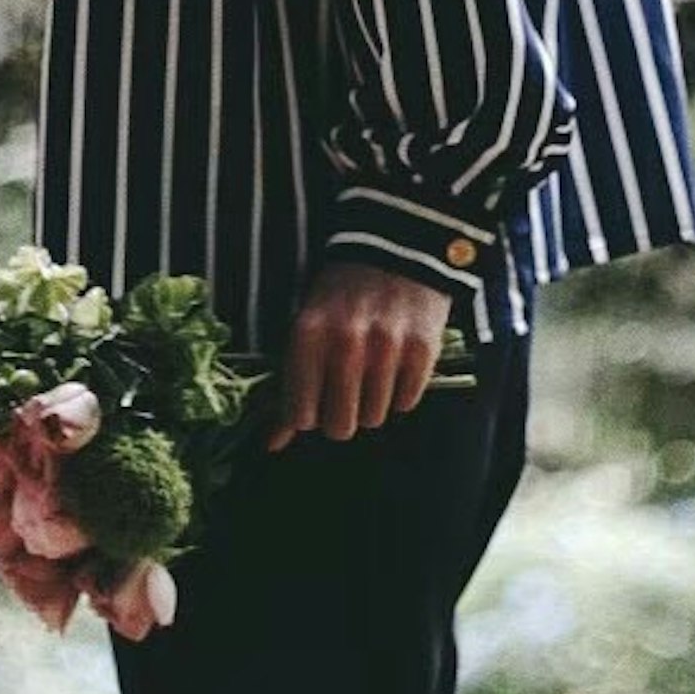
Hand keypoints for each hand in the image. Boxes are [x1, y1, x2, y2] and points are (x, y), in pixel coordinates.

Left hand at [267, 259, 453, 450]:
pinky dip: (401, 389)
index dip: (308, 415)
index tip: (315, 401)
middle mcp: (346, 343)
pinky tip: (397, 361)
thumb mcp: (307, 328)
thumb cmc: (342, 295)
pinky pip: (406, 403)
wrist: (397, 249)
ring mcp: (386, 347)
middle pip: (339, 427)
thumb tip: (272, 444)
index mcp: (308, 336)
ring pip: (374, 418)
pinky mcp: (422, 350)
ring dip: (372, 401)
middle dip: (342, 415)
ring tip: (373, 368)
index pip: (300, 416)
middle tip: (346, 390)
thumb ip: (290, 386)